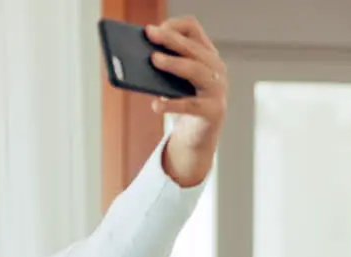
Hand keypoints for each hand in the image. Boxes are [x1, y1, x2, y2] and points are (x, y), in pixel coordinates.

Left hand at [146, 16, 227, 185]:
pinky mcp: (212, 111)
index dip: (174, 27)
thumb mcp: (171, 81)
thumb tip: (134, 59)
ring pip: (196, 71)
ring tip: (153, 60)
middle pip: (193, 48)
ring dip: (174, 64)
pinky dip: (171, 104)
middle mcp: (215, 68)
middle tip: (149, 35)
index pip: (193, 30)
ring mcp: (217, 89)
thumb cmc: (181, 101)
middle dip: (170, 40)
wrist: (198, 135)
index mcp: (205, 55)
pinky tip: (155, 104)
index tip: (154, 29)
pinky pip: (190, 105)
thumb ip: (161, 68)